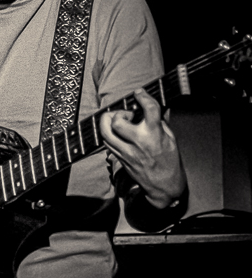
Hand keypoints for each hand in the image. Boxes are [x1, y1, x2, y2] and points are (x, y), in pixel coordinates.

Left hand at [99, 88, 186, 208]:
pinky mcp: (120, 158)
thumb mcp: (171, 139)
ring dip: (108, 122)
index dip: (143, 97)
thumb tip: (158, 108)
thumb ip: (162, 122)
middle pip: (117, 121)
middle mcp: (138, 142)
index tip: (139, 93)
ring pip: (106, 132)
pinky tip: (116, 133)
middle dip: (119, 113)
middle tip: (127, 115)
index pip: (148, 109)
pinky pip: (107, 142)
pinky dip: (108, 134)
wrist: (163, 185)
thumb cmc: (169, 162)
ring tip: (117, 121)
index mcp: (154, 134)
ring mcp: (127, 151)